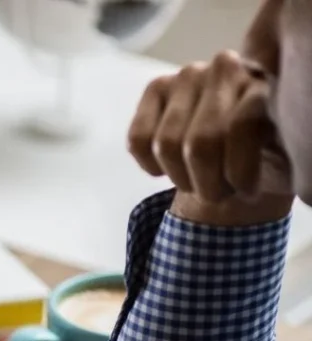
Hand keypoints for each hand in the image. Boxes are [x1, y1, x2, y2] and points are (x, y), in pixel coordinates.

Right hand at [128, 50, 293, 224]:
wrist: (241, 150)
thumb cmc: (261, 157)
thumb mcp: (282, 159)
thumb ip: (268, 148)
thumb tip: (242, 135)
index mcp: (266, 82)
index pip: (241, 128)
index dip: (239, 174)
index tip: (246, 190)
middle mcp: (226, 67)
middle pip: (200, 144)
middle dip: (206, 183)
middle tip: (217, 192)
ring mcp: (188, 75)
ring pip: (167, 145)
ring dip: (180, 178)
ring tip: (197, 181)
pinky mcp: (156, 88)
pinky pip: (138, 139)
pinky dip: (152, 165)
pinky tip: (170, 166)